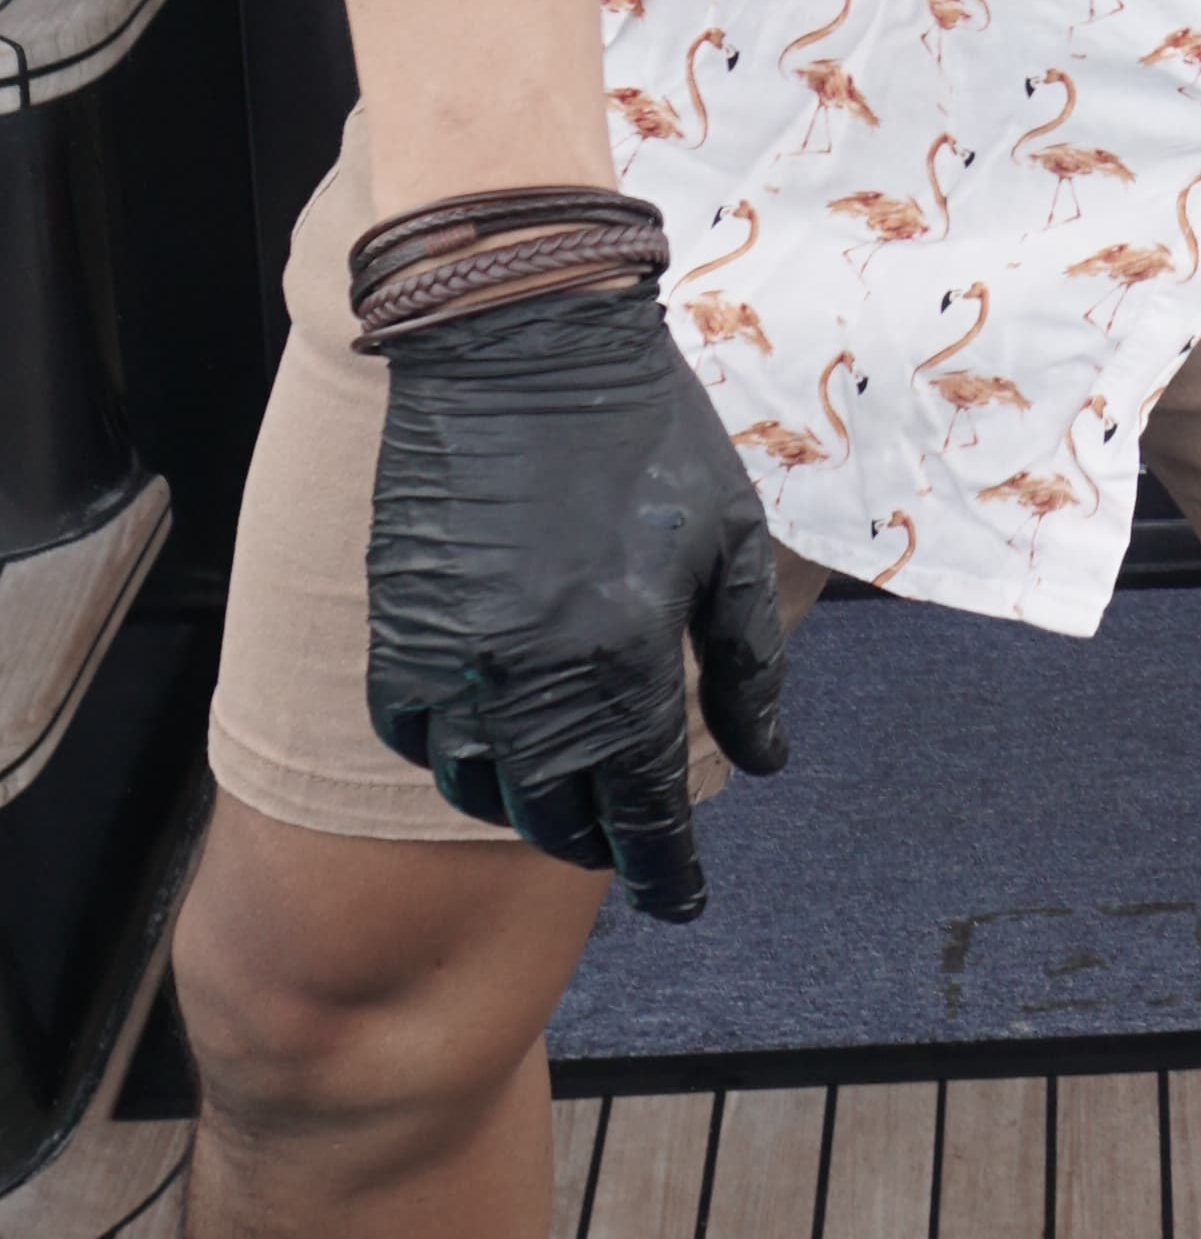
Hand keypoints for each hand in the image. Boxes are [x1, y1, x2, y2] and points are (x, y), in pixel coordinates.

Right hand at [365, 277, 788, 919]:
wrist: (518, 339)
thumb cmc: (642, 431)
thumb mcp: (725, 542)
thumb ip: (747, 663)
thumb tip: (767, 760)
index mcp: (625, 663)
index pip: (645, 815)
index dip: (669, 872)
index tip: (684, 900)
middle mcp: (531, 684)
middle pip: (560, 820)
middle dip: (602, 841)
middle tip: (630, 837)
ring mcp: (452, 661)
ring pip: (481, 792)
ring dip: (528, 805)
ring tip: (565, 790)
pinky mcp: (395, 630)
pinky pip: (417, 735)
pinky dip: (454, 755)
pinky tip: (491, 736)